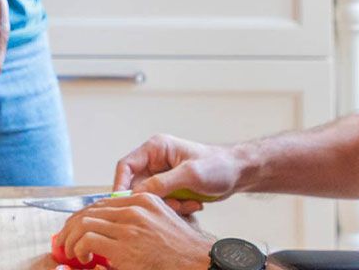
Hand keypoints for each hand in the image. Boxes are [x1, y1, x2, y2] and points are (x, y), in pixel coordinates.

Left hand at [57, 193, 213, 269]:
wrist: (199, 261)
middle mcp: (135, 208)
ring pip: (84, 223)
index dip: (83, 216)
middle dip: (72, 227)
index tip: (75, 228)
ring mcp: (130, 225)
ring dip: (71, 238)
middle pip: (90, 210)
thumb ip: (140, 219)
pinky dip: (79, 248)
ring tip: (70, 251)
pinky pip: (88, 239)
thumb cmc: (182, 249)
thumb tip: (114, 229)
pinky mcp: (125, 245)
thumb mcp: (162, 222)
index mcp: (143, 200)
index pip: (102, 203)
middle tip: (64, 241)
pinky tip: (83, 257)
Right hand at [114, 135, 243, 214]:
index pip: (126, 166)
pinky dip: (176, 209)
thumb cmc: (218, 166)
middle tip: (171, 205)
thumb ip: (162, 183)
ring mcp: (162, 176)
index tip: (122, 203)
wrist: (238, 173)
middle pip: (136, 186)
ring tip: (189, 203)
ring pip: (150, 199)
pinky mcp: (170, 189)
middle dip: (153, 200)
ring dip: (168, 206)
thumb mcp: (190, 174)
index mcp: (156, 149)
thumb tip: (138, 194)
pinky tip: (193, 204)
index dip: (120, 185)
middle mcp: (155, 162)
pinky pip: (163, 204)